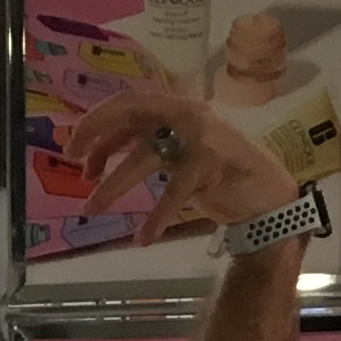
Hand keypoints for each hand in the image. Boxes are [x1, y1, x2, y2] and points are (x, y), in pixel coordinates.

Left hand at [63, 89, 299, 249]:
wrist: (267, 195)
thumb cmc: (217, 175)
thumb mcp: (174, 155)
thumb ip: (142, 147)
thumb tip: (92, 158)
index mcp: (175, 107)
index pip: (126, 101)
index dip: (96, 122)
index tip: (73, 148)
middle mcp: (186, 113)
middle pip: (130, 112)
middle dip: (95, 134)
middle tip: (74, 166)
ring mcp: (201, 136)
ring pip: (144, 157)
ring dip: (112, 186)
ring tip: (90, 209)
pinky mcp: (211, 164)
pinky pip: (172, 192)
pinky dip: (155, 218)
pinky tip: (142, 239)